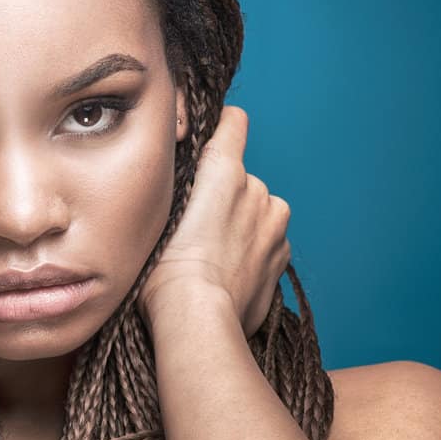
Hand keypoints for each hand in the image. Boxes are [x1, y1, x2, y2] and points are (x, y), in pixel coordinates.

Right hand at [138, 106, 290, 338]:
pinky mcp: (283, 254)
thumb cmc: (164, 268)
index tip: (209, 143)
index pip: (233, 122)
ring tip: (212, 254)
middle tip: (195, 226)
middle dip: (224, 195)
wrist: (196, 317)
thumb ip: (177, 186)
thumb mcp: (157, 213)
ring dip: (241, 223)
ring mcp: (275, 222)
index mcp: (223, 169)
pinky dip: (251, 250)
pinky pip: (267, 240)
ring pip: (256, 210)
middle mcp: (256, 187)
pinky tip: (228, 272)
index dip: (221, 128)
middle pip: (240, 178)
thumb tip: (180, 177)